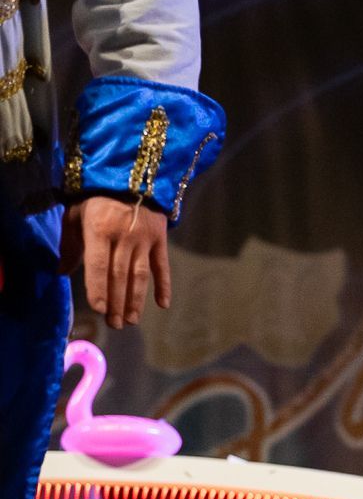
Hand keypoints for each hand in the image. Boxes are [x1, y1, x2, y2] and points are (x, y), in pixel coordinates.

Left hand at [59, 197, 171, 328]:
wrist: (131, 175)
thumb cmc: (96, 198)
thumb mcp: (76, 215)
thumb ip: (70, 244)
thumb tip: (62, 272)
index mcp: (100, 230)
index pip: (99, 264)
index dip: (98, 287)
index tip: (100, 309)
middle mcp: (125, 236)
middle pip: (120, 275)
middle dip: (117, 301)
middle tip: (115, 323)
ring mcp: (145, 239)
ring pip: (140, 274)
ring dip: (136, 299)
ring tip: (131, 320)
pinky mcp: (160, 239)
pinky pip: (162, 265)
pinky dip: (164, 285)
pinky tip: (163, 304)